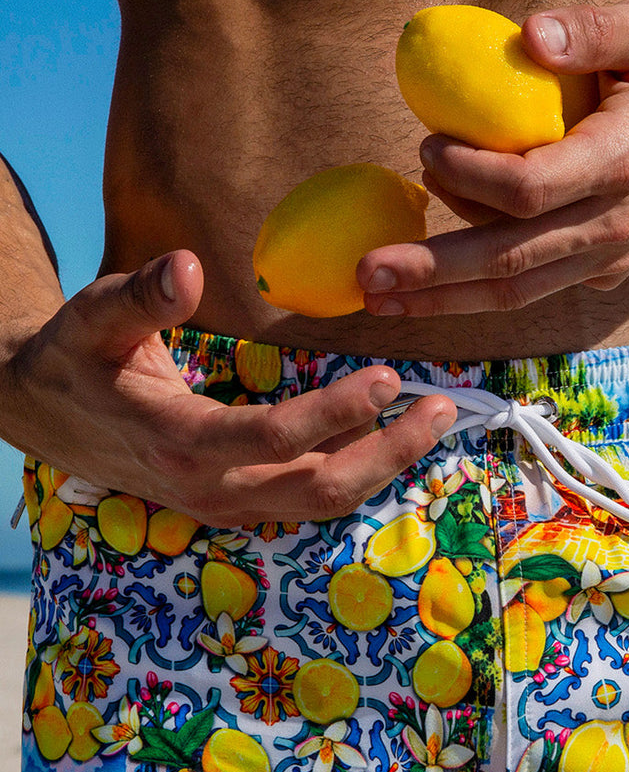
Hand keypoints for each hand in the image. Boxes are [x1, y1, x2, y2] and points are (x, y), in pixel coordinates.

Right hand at [2, 252, 456, 522]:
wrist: (44, 419)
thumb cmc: (73, 361)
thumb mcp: (93, 319)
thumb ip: (140, 296)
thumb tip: (189, 266)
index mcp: (177, 442)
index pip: (272, 439)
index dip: (334, 414)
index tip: (388, 379)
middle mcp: (210, 489)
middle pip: (317, 488)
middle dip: (387, 454)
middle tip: (441, 410)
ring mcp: (227, 505)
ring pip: (321, 504)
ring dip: (384, 469)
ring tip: (433, 424)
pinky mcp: (238, 504)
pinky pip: (309, 500)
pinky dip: (357, 474)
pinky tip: (393, 440)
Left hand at [358, 0, 628, 315]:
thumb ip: (592, 30)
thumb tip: (525, 36)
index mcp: (622, 163)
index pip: (529, 190)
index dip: (469, 176)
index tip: (427, 147)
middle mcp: (614, 225)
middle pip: (509, 262)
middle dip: (433, 273)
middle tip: (368, 276)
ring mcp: (610, 257)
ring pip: (517, 292)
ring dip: (445, 301)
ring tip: (381, 297)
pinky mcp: (604, 272)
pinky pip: (534, 288)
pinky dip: (480, 292)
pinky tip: (432, 288)